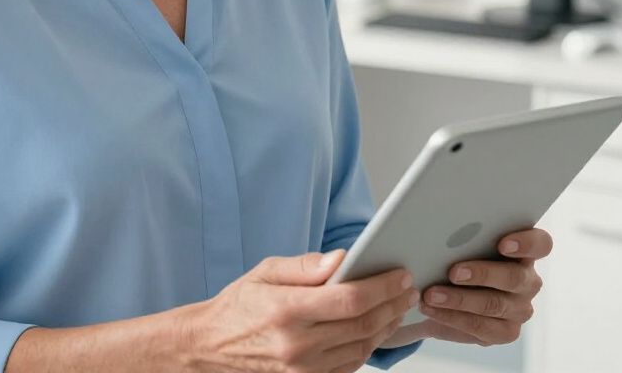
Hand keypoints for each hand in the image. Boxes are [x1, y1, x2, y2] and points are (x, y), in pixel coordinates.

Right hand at [184, 248, 418, 372]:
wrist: (211, 347)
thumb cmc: (239, 304)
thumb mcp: (265, 271)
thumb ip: (304, 266)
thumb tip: (342, 259)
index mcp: (287, 310)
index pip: (349, 299)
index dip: (381, 287)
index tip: (400, 274)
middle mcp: (298, 345)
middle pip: (362, 325)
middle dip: (392, 305)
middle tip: (409, 288)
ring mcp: (304, 370)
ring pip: (361, 349)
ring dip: (386, 327)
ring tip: (398, 307)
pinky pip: (349, 367)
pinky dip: (368, 347)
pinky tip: (376, 330)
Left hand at [412, 228, 551, 345]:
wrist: (441, 293)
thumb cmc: (453, 256)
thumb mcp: (458, 242)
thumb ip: (461, 235)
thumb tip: (440, 225)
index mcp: (523, 251)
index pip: (541, 244)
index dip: (526, 243)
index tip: (503, 244)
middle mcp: (527, 280)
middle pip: (515, 277)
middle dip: (482, 274)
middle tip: (453, 272)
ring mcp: (519, 308)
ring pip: (495, 304)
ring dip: (459, 299)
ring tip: (431, 295)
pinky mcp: (506, 331)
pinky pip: (482, 327)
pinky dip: (453, 318)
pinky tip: (432, 310)